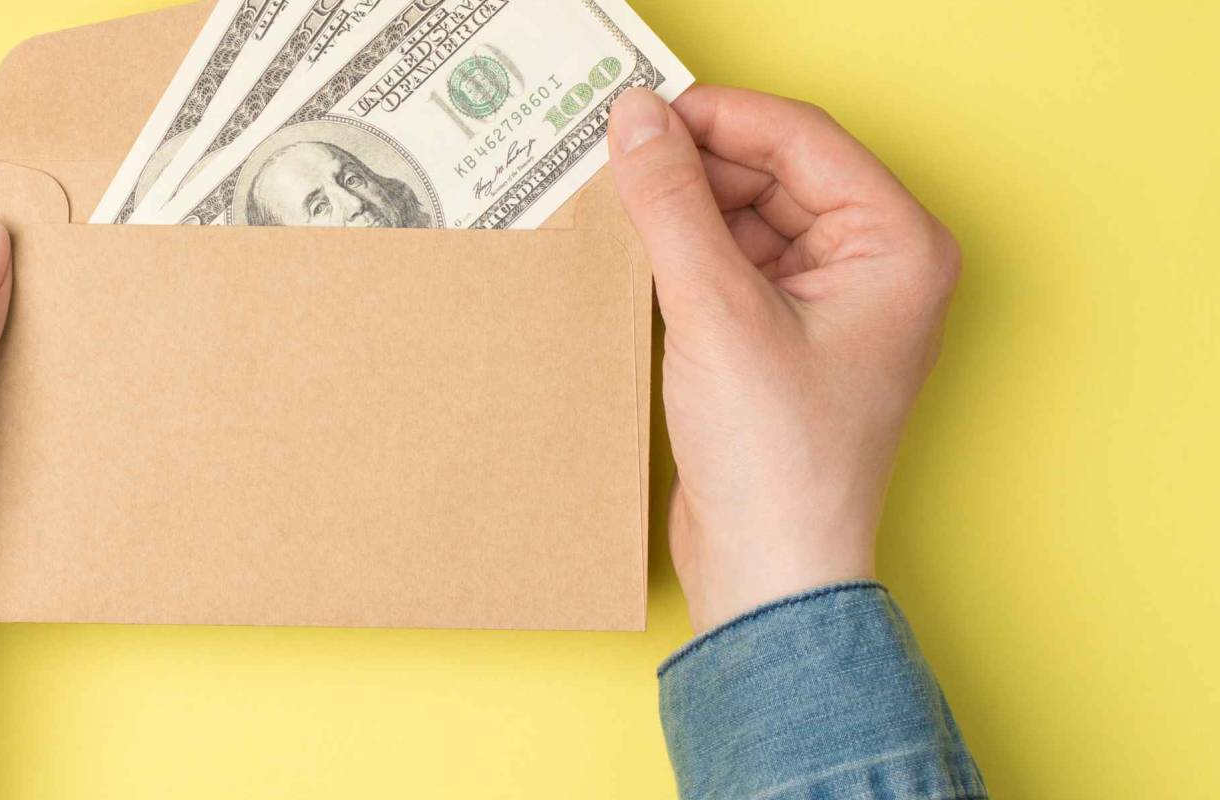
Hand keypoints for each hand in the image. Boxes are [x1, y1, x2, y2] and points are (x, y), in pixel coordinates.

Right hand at [605, 86, 960, 633]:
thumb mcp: (716, 312)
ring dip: (687, 208)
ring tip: (621, 209)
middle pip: (775, 171)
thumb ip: (673, 205)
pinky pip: (734, 261)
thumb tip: (637, 119)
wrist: (770, 570)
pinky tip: (639, 255)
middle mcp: (877, 265)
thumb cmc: (779, 460)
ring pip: (749, 214)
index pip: (802, 138)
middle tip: (618, 159)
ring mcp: (832, 302)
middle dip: (697, 164)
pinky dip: (686, 252)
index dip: (717, 117)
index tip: (640, 112)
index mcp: (898, 246)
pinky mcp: (786, 335)